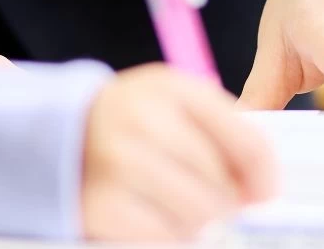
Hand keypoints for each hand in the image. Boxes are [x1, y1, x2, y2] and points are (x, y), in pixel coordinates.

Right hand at [81, 64, 275, 241]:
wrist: (58, 132)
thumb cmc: (129, 119)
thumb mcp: (172, 101)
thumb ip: (221, 130)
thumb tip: (261, 188)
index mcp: (171, 88)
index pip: (246, 141)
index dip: (264, 176)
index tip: (265, 194)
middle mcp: (143, 120)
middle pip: (221, 188)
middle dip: (228, 204)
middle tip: (216, 203)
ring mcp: (118, 164)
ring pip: (196, 217)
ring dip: (198, 222)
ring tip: (180, 206)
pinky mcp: (99, 205)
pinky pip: (162, 238)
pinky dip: (168, 236)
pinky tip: (156, 217)